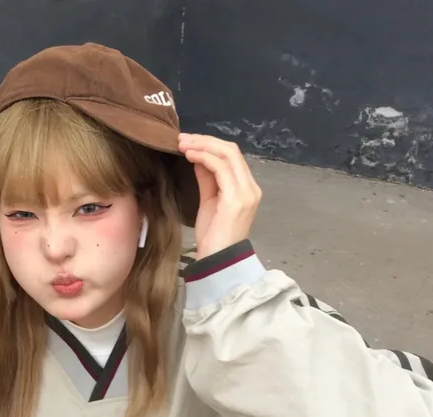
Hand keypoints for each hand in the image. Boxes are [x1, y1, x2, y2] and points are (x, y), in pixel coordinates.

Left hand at [178, 133, 261, 257]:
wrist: (218, 262)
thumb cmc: (213, 238)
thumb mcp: (208, 203)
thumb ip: (207, 180)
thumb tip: (197, 158)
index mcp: (246, 188)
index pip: (231, 156)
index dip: (209, 144)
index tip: (187, 141)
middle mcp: (251, 188)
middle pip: (231, 150)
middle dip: (204, 140)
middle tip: (181, 138)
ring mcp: (246, 192)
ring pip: (227, 154)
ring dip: (202, 145)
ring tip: (182, 144)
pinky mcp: (236, 199)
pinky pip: (221, 168)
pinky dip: (204, 157)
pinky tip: (190, 156)